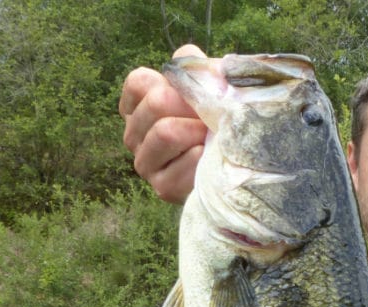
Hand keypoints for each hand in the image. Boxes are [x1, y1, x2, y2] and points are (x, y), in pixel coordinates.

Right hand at [119, 44, 208, 203]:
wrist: (235, 169)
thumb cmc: (216, 124)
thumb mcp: (206, 90)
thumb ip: (193, 67)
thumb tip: (188, 57)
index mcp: (137, 107)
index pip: (139, 82)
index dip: (174, 84)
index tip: (194, 96)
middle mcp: (133, 134)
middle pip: (156, 103)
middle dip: (192, 107)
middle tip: (211, 118)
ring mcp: (145, 163)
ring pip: (166, 132)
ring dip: (198, 132)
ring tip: (211, 137)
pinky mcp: (162, 187)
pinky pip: (181, 164)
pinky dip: (202, 158)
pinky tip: (209, 158)